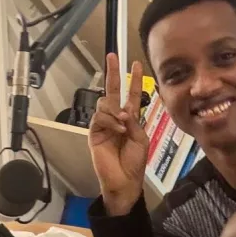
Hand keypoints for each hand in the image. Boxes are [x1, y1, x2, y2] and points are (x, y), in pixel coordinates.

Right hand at [88, 53, 149, 215]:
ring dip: (115, 111)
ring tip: (123, 124)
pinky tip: (117, 129)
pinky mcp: (94, 132)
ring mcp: (104, 124)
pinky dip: (110, 121)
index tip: (136, 64)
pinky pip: (99, 118)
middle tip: (112, 56)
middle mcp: (116, 118)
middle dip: (113, 73)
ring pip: (104, 104)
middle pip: (112, 91)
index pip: (132, 95)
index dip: (134, 80)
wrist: (124, 180)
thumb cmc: (135, 162)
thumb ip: (133, 122)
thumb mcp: (140, 138)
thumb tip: (123, 110)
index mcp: (130, 118)